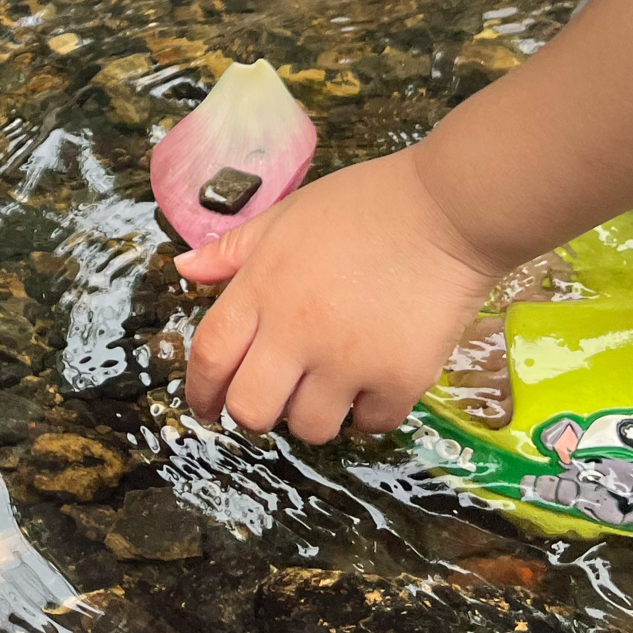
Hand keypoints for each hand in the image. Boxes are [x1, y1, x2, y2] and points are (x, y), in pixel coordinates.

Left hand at [179, 149, 507, 443]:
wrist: (447, 211)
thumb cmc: (364, 204)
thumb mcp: (286, 215)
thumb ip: (233, 249)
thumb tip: (185, 269)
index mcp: (262, 289)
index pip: (210, 356)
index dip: (200, 390)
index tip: (206, 407)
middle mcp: (297, 332)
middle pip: (251, 409)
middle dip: (253, 412)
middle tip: (273, 398)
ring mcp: (349, 361)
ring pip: (309, 428)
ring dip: (313, 415)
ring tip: (329, 388)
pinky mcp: (400, 380)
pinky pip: (370, 425)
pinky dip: (368, 413)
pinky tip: (373, 384)